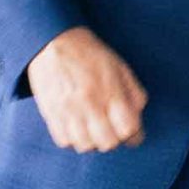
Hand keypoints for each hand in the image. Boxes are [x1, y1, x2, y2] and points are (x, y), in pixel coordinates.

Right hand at [24, 27, 146, 153]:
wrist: (52, 42)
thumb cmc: (89, 54)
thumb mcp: (120, 67)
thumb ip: (134, 93)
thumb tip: (138, 117)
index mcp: (110, 90)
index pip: (128, 128)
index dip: (134, 134)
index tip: (131, 131)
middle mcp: (90, 103)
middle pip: (108, 143)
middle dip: (115, 139)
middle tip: (112, 129)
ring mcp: (69, 111)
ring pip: (86, 146)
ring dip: (93, 141)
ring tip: (93, 128)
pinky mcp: (51, 115)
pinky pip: (64, 141)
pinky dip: (73, 139)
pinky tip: (76, 126)